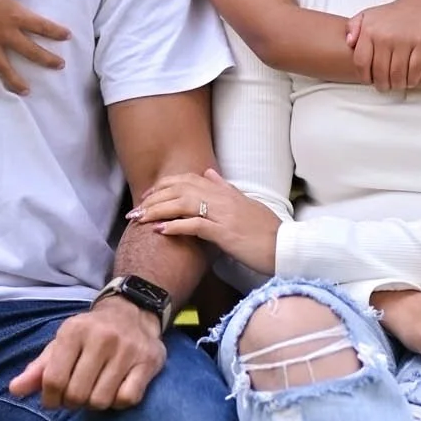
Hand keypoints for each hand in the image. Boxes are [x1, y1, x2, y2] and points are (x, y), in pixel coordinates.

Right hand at [0, 0, 69, 95]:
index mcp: (14, 15)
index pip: (41, 26)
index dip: (56, 32)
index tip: (68, 37)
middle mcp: (4, 34)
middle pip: (30, 51)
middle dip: (47, 60)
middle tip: (60, 66)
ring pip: (5, 68)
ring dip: (16, 82)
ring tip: (26, 91)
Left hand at [9, 295, 166, 409]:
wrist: (132, 312)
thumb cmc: (90, 334)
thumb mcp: (61, 343)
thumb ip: (38, 368)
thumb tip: (14, 390)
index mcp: (74, 331)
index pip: (53, 380)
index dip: (50, 399)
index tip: (54, 399)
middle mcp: (101, 338)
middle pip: (77, 394)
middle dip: (73, 402)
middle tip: (77, 395)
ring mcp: (127, 350)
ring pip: (101, 400)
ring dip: (95, 404)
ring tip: (95, 391)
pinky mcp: (147, 362)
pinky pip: (127, 399)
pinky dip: (118, 402)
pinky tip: (115, 390)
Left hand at [128, 166, 282, 272]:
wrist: (285, 246)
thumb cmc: (265, 230)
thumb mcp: (246, 203)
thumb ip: (225, 188)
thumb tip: (209, 174)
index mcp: (226, 191)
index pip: (188, 179)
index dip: (164, 185)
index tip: (148, 196)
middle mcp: (223, 198)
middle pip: (180, 189)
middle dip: (154, 198)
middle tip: (135, 210)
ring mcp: (224, 214)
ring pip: (183, 204)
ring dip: (158, 211)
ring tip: (140, 219)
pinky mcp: (225, 232)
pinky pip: (195, 225)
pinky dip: (175, 226)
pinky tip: (160, 231)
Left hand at [346, 0, 420, 90]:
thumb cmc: (392, 14)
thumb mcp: (368, 15)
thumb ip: (353, 27)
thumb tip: (349, 43)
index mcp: (370, 31)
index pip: (361, 62)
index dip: (364, 76)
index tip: (369, 80)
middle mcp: (386, 36)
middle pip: (380, 72)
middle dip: (382, 84)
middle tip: (385, 86)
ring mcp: (405, 40)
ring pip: (398, 74)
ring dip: (397, 85)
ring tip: (397, 85)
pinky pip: (416, 70)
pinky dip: (412, 80)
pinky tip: (410, 81)